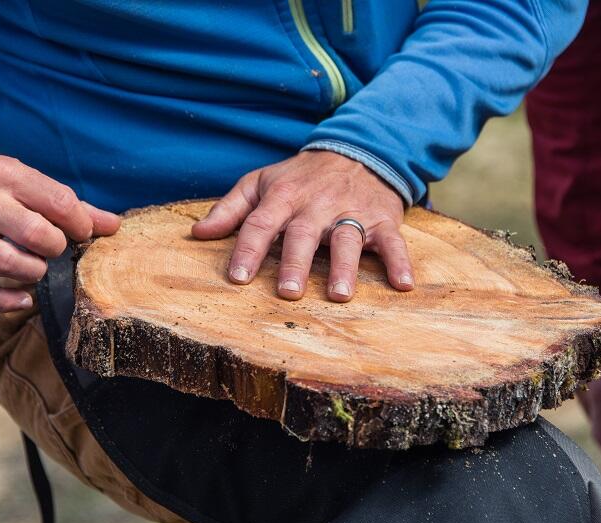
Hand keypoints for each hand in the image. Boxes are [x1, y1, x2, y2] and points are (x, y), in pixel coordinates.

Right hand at [0, 155, 120, 311]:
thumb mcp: (23, 181)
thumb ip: (68, 204)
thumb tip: (113, 225)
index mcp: (6, 175)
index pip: (60, 203)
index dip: (82, 224)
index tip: (82, 233)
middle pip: (38, 235)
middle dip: (57, 248)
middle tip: (54, 248)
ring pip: (10, 264)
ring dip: (35, 272)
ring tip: (37, 266)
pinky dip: (7, 301)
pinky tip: (25, 297)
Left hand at [192, 150, 412, 301]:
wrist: (358, 150)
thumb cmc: (302, 176)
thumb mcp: (263, 182)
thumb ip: (231, 208)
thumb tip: (198, 235)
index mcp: (284, 195)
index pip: (261, 222)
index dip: (248, 249)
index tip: (237, 278)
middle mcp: (317, 204)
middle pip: (303, 233)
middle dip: (296, 262)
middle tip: (288, 292)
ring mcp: (352, 211)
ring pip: (347, 238)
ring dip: (344, 266)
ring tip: (338, 294)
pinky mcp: (382, 218)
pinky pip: (392, 241)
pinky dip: (399, 262)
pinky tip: (402, 285)